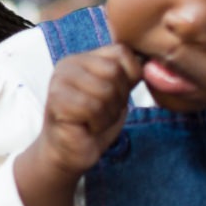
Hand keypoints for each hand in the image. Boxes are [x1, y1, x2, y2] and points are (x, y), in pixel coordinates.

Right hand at [32, 46, 142, 179]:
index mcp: (83, 58)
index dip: (129, 78)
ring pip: (105, 90)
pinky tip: (87, 127)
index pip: (121, 52)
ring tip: (94, 120)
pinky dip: (98, 123)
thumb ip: (127, 73)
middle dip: (118, 98)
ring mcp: (59, 81)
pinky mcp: (55, 101)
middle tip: (103, 112)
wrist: (70, 153)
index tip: (115, 97)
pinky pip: (93, 107)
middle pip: (114, 71)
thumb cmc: (94, 123)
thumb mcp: (118, 92)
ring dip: (108, 113)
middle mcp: (67, 65)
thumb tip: (150, 60)